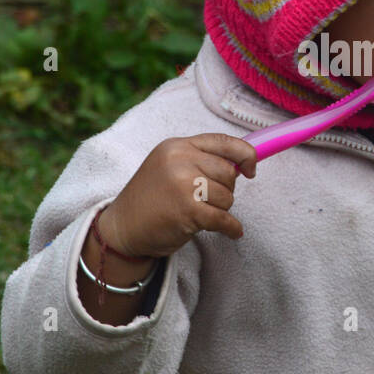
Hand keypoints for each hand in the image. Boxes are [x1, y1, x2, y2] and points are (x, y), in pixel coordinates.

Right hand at [100, 134, 257, 259]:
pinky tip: (232, 232)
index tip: (252, 168)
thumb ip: (200, 160)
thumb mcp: (169, 166)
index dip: (245, 154)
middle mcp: (179, 160)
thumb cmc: (151, 198)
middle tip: (209, 200)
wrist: (122, 227)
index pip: (223, 141)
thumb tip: (243, 164)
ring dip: (221, 209)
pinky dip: (231, 228)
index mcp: (177, 146)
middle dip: (226, 189)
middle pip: (228, 172)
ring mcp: (183, 185)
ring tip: (200, 213)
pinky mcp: (187, 210)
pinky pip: (223, 218)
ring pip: (227, 196)